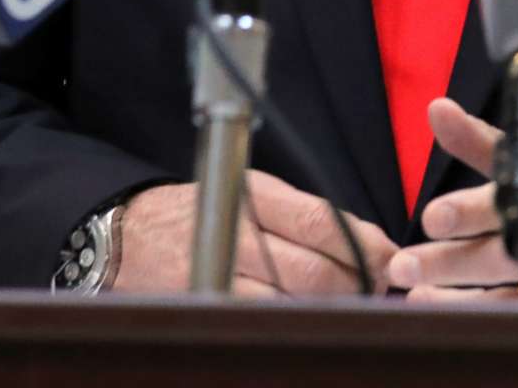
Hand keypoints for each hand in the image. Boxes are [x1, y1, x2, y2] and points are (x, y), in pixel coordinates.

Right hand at [111, 172, 396, 296]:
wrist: (127, 237)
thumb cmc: (204, 210)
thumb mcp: (251, 192)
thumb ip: (307, 214)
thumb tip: (371, 241)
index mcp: (253, 194)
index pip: (320, 221)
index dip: (365, 245)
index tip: (390, 259)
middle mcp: (235, 232)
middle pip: (313, 271)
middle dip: (356, 285)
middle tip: (377, 290)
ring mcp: (217, 274)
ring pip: (292, 304)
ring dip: (331, 309)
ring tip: (349, 307)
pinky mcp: (206, 306)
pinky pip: (262, 323)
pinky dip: (294, 324)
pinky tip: (309, 322)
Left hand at [387, 98, 517, 301]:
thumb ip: (479, 141)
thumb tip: (435, 108)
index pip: (509, 200)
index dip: (469, 211)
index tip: (430, 218)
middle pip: (503, 253)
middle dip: (452, 261)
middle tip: (404, 265)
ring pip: (507, 294)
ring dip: (456, 297)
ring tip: (412, 294)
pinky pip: (517, 318)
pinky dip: (476, 315)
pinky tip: (439, 310)